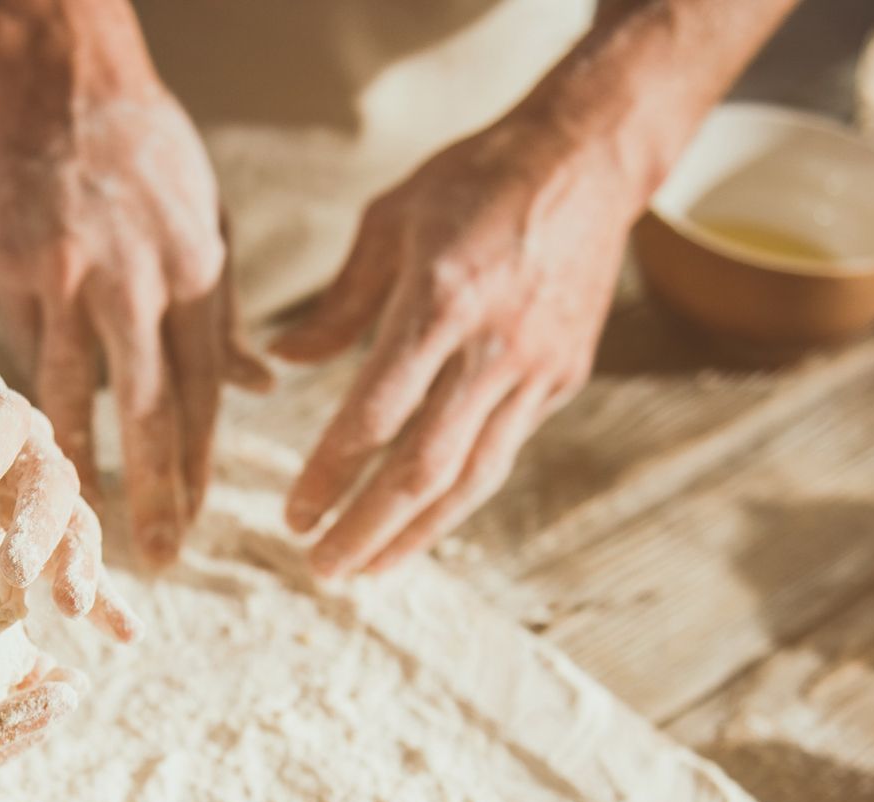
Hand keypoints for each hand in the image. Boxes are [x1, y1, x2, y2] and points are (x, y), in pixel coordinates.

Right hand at [0, 84, 269, 565]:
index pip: (206, 394)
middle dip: (158, 493)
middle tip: (158, 562)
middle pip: (156, 411)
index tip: (195, 527)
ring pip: (82, 396)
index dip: (200, 468)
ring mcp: (77, 278)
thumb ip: (226, 315)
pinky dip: (36, 409)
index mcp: (200, 277)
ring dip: (85, 472)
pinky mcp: (19, 270)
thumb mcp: (209, 225)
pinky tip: (32, 461)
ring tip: (81, 535)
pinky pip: (30, 354)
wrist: (66, 86)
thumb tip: (262, 383)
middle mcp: (144, 284)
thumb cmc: (149, 158)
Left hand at [0, 318, 139, 641]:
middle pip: (49, 474)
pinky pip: (78, 560)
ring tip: (73, 608)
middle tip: (20, 572)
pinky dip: (106, 595)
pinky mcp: (42, 531)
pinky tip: (124, 632)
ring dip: (80, 561)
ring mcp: (37, 487)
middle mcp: (21, 439)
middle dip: (41, 523)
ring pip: (75, 518)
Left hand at [273, 120, 639, 575]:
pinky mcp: (562, 379)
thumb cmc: (474, 181)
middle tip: (320, 569)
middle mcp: (494, 347)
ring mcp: (536, 369)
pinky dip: (456, 497)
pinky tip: (418, 522)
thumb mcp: (391, 221)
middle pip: (424, 467)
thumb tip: (284, 364)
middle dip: (367, 528)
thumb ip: (338, 304)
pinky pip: (501, 453)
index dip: (330, 475)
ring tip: (366, 570)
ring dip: (414, 534)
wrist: (588, 159)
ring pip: (472, 478)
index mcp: (442, 301)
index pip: (375, 414)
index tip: (292, 515)